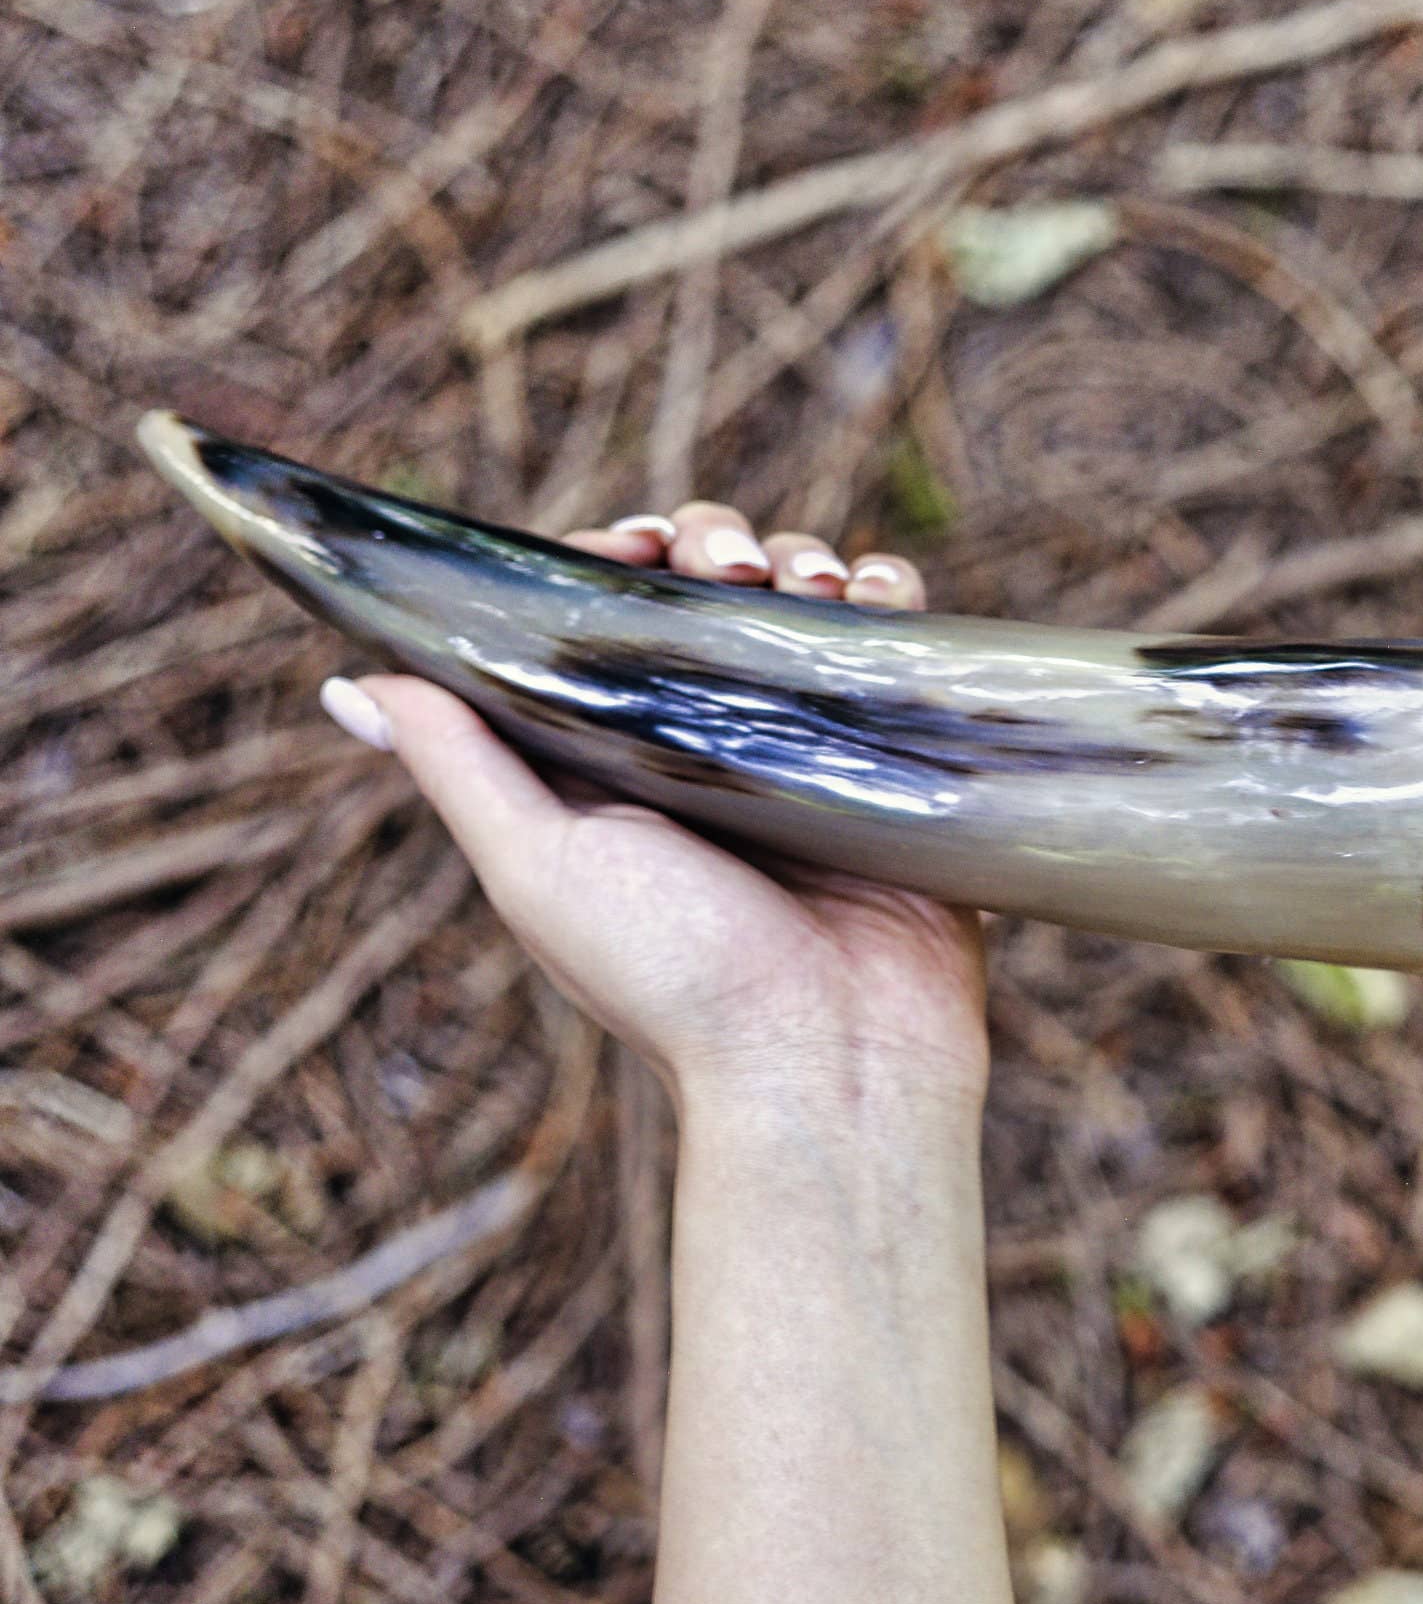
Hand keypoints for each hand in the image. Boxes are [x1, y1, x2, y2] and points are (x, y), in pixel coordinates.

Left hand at [317, 504, 988, 1127]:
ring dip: (805, 560)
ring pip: (798, 602)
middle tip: (736, 566)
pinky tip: (878, 595)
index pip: (598, 613)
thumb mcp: (538, 865)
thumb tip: (350, 683)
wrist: (831, 1061)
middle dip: (717, 544)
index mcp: (611, 760)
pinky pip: (892, 646)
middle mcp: (706, 744)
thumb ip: (458, 768)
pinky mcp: (892, 759)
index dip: (610, 554)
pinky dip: (887, 597)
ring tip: (813, 585)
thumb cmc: (673, 978)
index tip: (639, 542)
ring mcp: (805, 747)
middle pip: (703, 588)